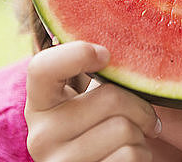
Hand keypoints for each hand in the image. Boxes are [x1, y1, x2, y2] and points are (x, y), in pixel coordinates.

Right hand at [24, 41, 161, 161]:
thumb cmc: (99, 128)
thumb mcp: (89, 100)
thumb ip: (97, 74)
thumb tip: (124, 32)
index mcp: (39, 104)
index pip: (42, 68)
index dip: (77, 53)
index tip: (105, 54)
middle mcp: (40, 136)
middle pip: (111, 98)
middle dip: (139, 105)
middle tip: (140, 114)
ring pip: (125, 129)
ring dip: (141, 133)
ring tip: (128, 140)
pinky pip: (131, 156)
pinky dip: (142, 154)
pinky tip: (126, 157)